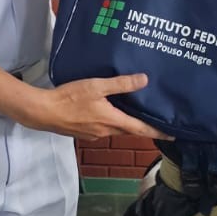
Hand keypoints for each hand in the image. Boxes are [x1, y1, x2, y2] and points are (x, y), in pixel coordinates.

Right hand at [21, 74, 163, 141]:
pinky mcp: (84, 132)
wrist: (43, 112)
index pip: (141, 129)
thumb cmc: (69, 98)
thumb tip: (144, 80)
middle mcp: (106, 131)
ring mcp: (94, 134)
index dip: (158, 132)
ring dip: (125, 123)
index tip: (173, 135)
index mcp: (112, 121)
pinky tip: (106, 111)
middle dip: (142, 126)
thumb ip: (120, 83)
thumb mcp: (96, 86)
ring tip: (132, 112)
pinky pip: (103, 128)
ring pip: (116, 129)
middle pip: (129, 130)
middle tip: (155, 119)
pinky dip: (110, 121)